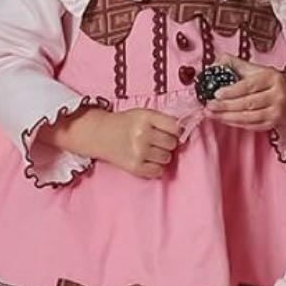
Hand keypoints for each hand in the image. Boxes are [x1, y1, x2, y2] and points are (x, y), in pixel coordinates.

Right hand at [41, 106, 181, 179]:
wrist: (100, 134)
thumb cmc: (126, 123)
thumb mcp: (143, 113)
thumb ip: (163, 120)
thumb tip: (185, 132)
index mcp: (146, 118)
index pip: (175, 127)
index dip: (175, 131)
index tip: (170, 132)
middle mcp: (143, 134)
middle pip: (172, 144)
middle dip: (167, 143)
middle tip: (157, 141)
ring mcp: (139, 152)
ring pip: (167, 158)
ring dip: (162, 155)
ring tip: (150, 150)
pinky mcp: (135, 167)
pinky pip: (158, 171)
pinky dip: (156, 167)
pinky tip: (148, 160)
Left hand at [205, 55, 285, 132]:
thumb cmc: (278, 83)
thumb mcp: (262, 69)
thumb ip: (239, 65)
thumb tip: (216, 63)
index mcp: (272, 78)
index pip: (249, 85)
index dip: (232, 91)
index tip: (216, 94)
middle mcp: (277, 95)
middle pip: (247, 103)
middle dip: (225, 106)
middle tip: (208, 106)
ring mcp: (276, 112)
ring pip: (248, 117)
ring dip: (227, 117)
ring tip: (211, 114)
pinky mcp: (273, 124)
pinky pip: (251, 125)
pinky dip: (236, 124)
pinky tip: (224, 120)